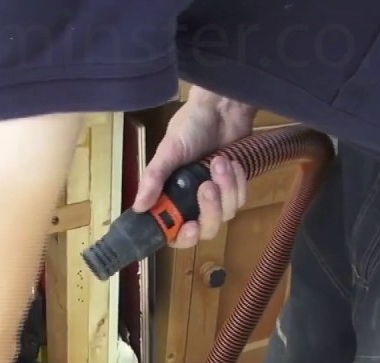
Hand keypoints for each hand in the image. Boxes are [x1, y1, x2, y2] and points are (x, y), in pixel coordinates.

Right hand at [131, 86, 257, 248]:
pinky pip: (240, 199)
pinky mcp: (236, 188)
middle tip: (207, 187)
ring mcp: (217, 197)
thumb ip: (154, 179)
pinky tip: (231, 162)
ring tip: (219, 161)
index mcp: (173, 198)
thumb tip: (138, 206)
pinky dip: (237, 182)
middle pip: (206, 230)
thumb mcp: (168, 151)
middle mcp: (193, 203)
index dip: (183, 238)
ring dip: (225, 189)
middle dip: (209, 211)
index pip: (176, 233)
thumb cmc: (190, 127)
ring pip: (226, 214)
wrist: (220, 108)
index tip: (190, 227)